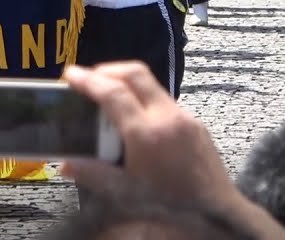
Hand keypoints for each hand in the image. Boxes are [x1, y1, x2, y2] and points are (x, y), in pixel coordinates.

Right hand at [62, 62, 238, 209]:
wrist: (219, 214)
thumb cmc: (171, 205)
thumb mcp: (126, 194)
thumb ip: (93, 174)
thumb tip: (66, 164)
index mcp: (146, 133)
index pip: (113, 93)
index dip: (88, 80)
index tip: (70, 74)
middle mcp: (167, 117)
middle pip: (135, 74)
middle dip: (108, 70)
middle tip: (89, 79)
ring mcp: (185, 118)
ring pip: (152, 85)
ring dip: (127, 84)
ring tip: (109, 100)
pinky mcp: (196, 124)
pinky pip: (164, 101)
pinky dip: (144, 100)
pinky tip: (136, 122)